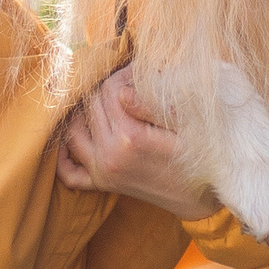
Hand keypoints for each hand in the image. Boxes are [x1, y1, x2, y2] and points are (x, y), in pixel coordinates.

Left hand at [57, 67, 212, 214]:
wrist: (205, 197)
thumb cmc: (202, 155)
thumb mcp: (188, 126)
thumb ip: (151, 106)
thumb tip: (121, 91)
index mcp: (130, 138)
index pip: (110, 90)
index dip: (123, 73)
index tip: (138, 70)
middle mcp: (109, 155)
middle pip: (91, 105)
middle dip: (105, 87)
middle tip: (125, 81)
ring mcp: (102, 171)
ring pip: (72, 131)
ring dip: (81, 111)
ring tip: (102, 99)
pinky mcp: (103, 184)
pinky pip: (70, 173)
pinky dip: (64, 156)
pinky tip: (71, 139)